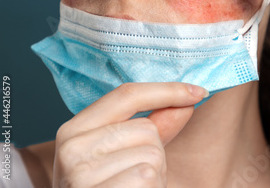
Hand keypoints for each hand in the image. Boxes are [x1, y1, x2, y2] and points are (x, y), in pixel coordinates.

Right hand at [53, 82, 207, 187]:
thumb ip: (154, 127)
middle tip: (135, 178)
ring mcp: (79, 173)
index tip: (199, 92)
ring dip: (154, 176)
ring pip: (151, 154)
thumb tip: (186, 103)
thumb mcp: (126, 155)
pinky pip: (146, 176)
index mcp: (74, 130)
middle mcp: (70, 148)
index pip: (127, 95)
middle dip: (155, 154)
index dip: (168, 90)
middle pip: (146, 129)